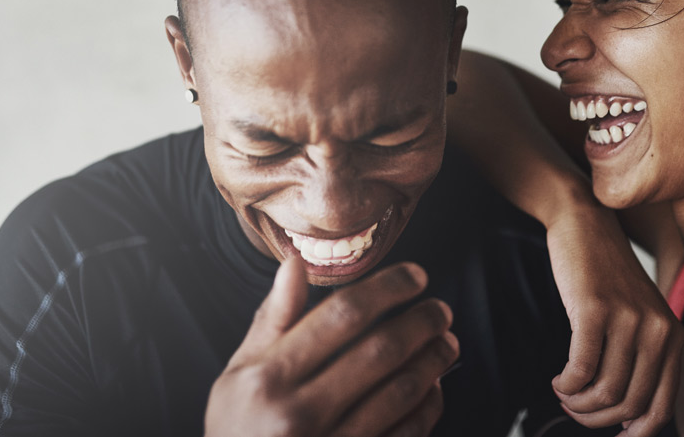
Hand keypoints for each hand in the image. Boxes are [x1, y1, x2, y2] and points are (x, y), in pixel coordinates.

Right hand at [204, 257, 459, 436]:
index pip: (341, 316)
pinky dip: (428, 407)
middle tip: (439, 310)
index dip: (387, 288)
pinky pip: (405, 435)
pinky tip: (433, 387)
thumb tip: (295, 264)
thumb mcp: (238, 374)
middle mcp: (298, 413)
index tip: (414, 277)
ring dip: (432, 361)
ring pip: (400, 392)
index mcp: (268, 379)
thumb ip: (272, 319)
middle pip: (379, 350)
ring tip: (445, 342)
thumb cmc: (238, 429)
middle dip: (420, 322)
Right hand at [546, 207, 681, 435]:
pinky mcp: (596, 310)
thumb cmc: (604, 274)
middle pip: (629, 404)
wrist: (584, 223)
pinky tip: (558, 379)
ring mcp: (628, 319)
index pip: (662, 407)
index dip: (636, 433)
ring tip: (563, 393)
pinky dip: (566, 384)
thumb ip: (640, 358)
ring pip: (604, 392)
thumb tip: (626, 417)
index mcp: (673, 336)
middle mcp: (658, 330)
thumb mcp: (636, 314)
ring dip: (577, 403)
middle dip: (595, 419)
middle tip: (573, 410)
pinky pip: (581, 369)